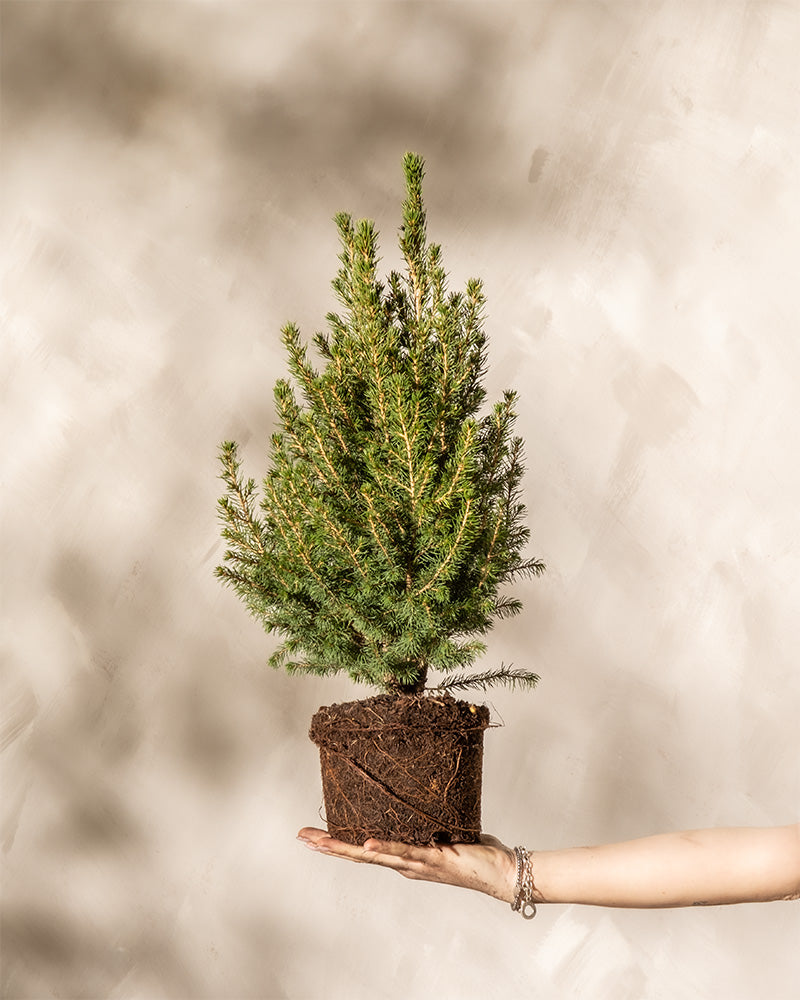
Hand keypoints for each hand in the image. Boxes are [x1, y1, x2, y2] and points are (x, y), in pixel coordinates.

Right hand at [297, 827, 516, 903]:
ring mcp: (416, 864)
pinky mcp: (432, 859)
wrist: (501, 873)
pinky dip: (384, 849)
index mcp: (406, 858)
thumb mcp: (446, 830)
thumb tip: (418, 793)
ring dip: (344, 848)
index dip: (338, 843)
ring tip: (319, 841)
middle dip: (328, 847)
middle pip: (358, 855)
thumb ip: (429, 819)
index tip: (313, 835)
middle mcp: (405, 864)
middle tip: (301, 837)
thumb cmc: (477, 852)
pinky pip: (404, 852)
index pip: (365, 849)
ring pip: (372, 855)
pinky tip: (366, 844)